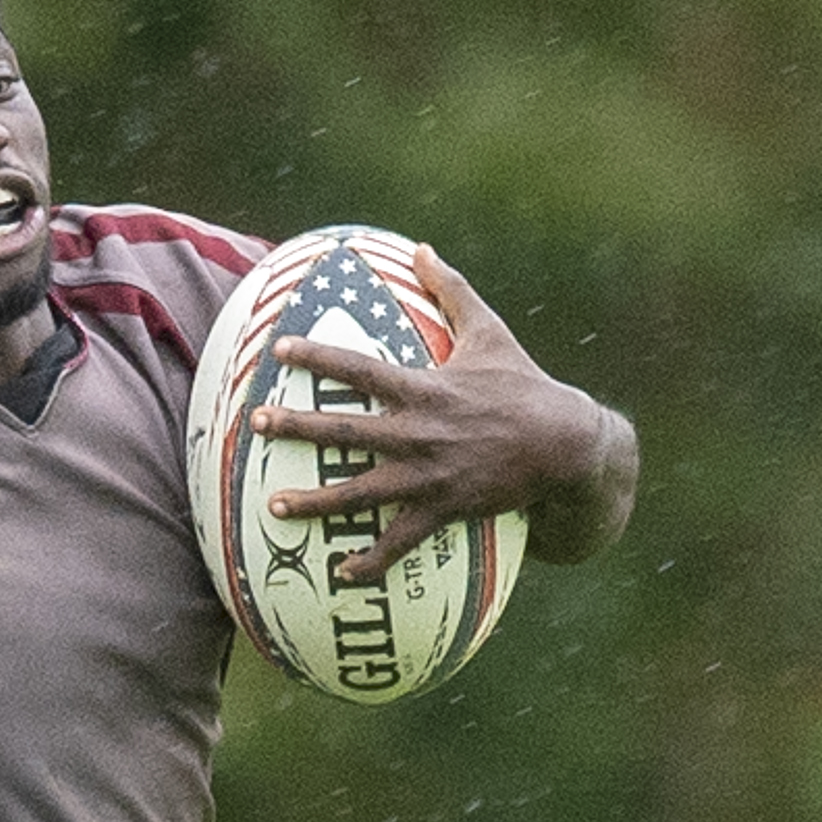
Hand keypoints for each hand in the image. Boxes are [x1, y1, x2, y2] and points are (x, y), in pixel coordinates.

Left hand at [256, 246, 638, 576]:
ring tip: (272, 506)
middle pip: (346, 431)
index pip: (360, 369)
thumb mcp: (489, 332)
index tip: (277, 350)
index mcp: (425, 389)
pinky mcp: (445, 510)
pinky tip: (341, 573)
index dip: (317, 357)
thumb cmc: (523, 385)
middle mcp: (420, 433)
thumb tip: (422, 248)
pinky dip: (371, 561)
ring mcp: (430, 476)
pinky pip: (400, 541)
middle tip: (255, 426)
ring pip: (361, 493)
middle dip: (297, 429)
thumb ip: (451, 290)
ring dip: (316, 502)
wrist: (565, 445)